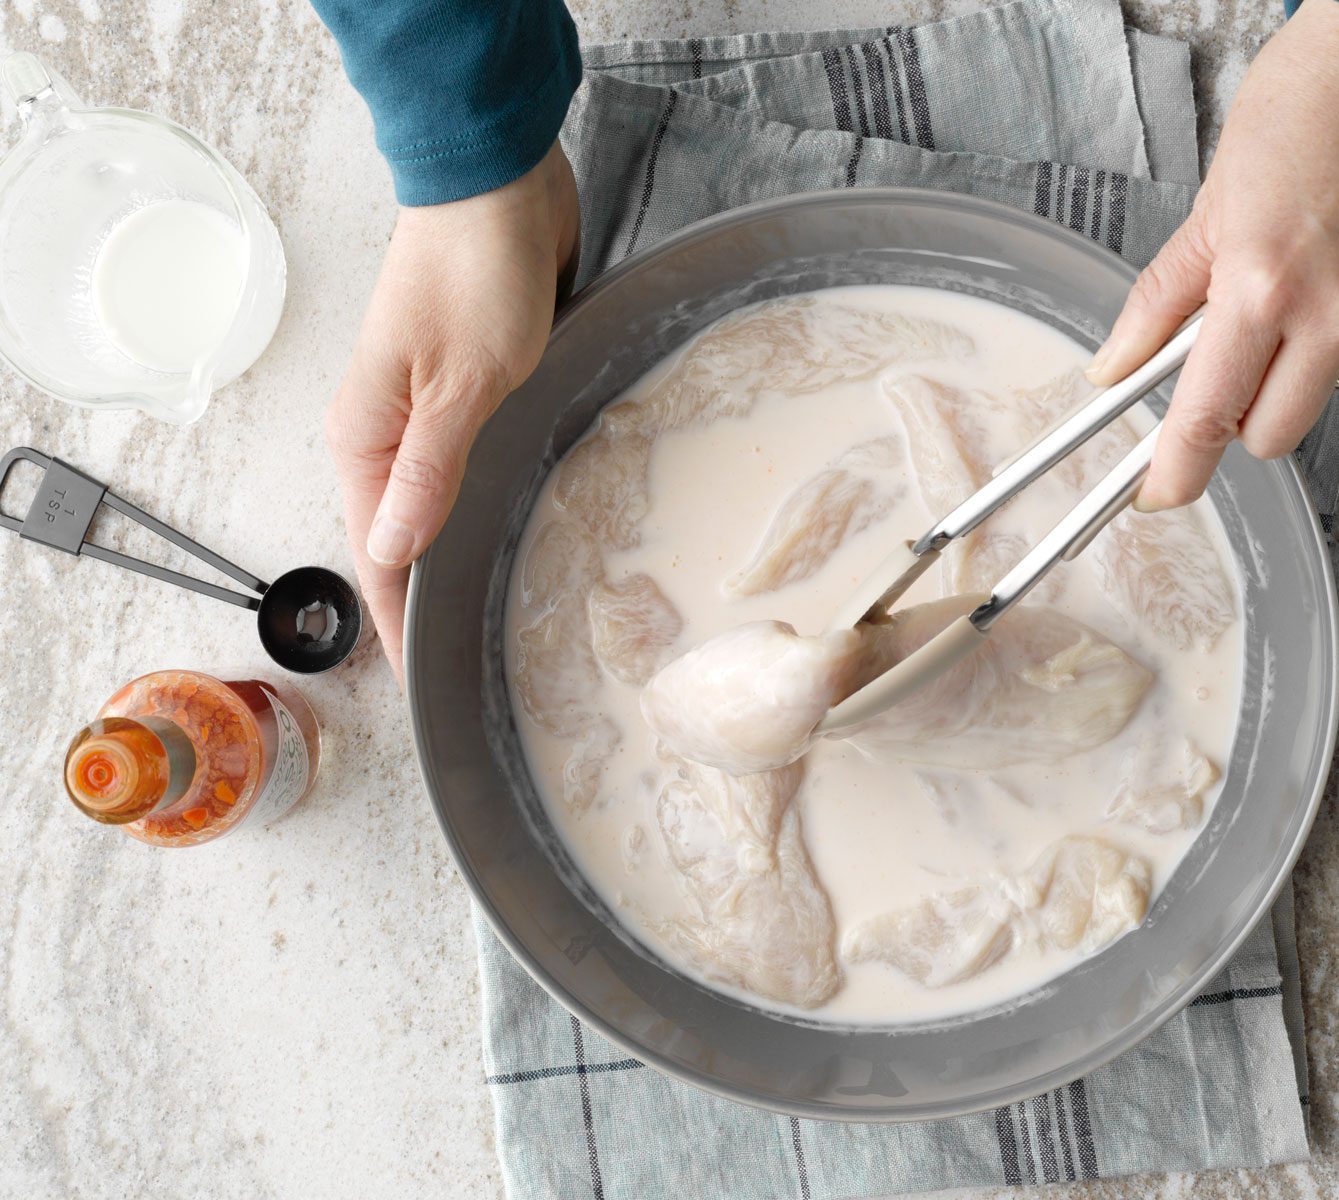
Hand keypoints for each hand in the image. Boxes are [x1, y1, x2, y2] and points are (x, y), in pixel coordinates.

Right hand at [327, 145, 578, 678]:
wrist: (497, 184)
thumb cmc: (474, 274)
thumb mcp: (456, 384)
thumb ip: (427, 472)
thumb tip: (392, 551)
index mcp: (366, 435)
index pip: (377, 553)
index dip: (399, 622)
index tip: (424, 684)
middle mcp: (388, 429)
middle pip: (401, 537)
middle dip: (426, 602)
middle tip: (468, 668)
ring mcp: (431, 409)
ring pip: (438, 503)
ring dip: (457, 555)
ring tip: (491, 619)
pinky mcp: (472, 386)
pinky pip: (472, 465)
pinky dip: (487, 503)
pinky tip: (515, 531)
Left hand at [1088, 0, 1338, 510]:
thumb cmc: (1311, 102)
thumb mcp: (1212, 202)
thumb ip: (1163, 298)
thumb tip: (1116, 366)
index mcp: (1264, 284)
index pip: (1209, 414)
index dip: (1178, 469)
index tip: (1160, 494)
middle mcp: (1338, 310)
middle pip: (1272, 434)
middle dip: (1243, 414)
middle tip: (1237, 355)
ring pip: (1330, 392)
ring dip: (1307, 362)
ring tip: (1311, 275)